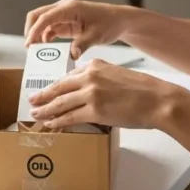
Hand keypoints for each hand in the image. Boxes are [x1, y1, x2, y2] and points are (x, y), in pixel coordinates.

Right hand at [24, 0, 132, 58]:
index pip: (46, 17)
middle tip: (29, 48)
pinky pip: (49, 29)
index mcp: (70, 8)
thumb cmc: (110, 23)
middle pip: (38, 15)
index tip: (29, 44)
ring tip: (36, 53)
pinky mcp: (65, 23)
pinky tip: (46, 51)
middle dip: (30, 30)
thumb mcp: (96, 35)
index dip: (35, 30)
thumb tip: (71, 55)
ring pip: (41, 22)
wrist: (119, 21)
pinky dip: (45, 38)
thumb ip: (82, 44)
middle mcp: (63, 8)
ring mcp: (63, 15)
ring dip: (36, 35)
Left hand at [28, 59, 181, 129]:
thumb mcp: (117, 74)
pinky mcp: (94, 110)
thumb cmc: (142, 90)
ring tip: (36, 115)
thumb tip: (86, 87)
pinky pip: (69, 117)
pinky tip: (51, 123)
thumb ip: (99, 77)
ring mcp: (90, 94)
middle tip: (32, 101)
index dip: (54, 86)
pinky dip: (58, 121)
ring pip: (60, 103)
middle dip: (43, 96)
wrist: (157, 100)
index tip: (47, 90)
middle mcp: (89, 77)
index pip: (68, 76)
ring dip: (45, 110)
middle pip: (59, 88)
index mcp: (94, 66)